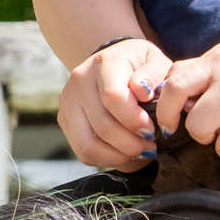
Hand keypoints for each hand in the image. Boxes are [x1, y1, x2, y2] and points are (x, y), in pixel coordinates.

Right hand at [57, 38, 172, 170]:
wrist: (113, 62)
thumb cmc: (140, 66)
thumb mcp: (155, 60)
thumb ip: (153, 74)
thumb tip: (142, 91)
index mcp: (104, 62)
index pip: (113, 97)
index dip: (134, 120)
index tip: (151, 130)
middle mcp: (80, 80)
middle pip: (102, 125)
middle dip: (130, 144)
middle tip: (150, 147)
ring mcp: (68, 100)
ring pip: (88, 144)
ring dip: (118, 156)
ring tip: (138, 153)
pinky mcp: (64, 118)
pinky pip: (82, 150)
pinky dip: (106, 159)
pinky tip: (123, 153)